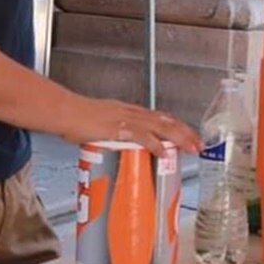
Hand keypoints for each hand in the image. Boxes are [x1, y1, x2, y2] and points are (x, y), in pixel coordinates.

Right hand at [60, 96, 199, 155]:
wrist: (64, 111)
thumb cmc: (77, 118)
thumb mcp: (104, 125)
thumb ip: (115, 135)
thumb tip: (122, 148)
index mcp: (130, 112)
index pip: (160, 118)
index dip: (177, 126)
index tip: (190, 135)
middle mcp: (132, 113)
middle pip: (166, 121)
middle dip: (185, 132)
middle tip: (199, 144)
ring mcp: (126, 119)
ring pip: (159, 126)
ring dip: (178, 137)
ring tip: (191, 147)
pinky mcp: (117, 127)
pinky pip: (140, 135)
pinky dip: (154, 144)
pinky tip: (164, 151)